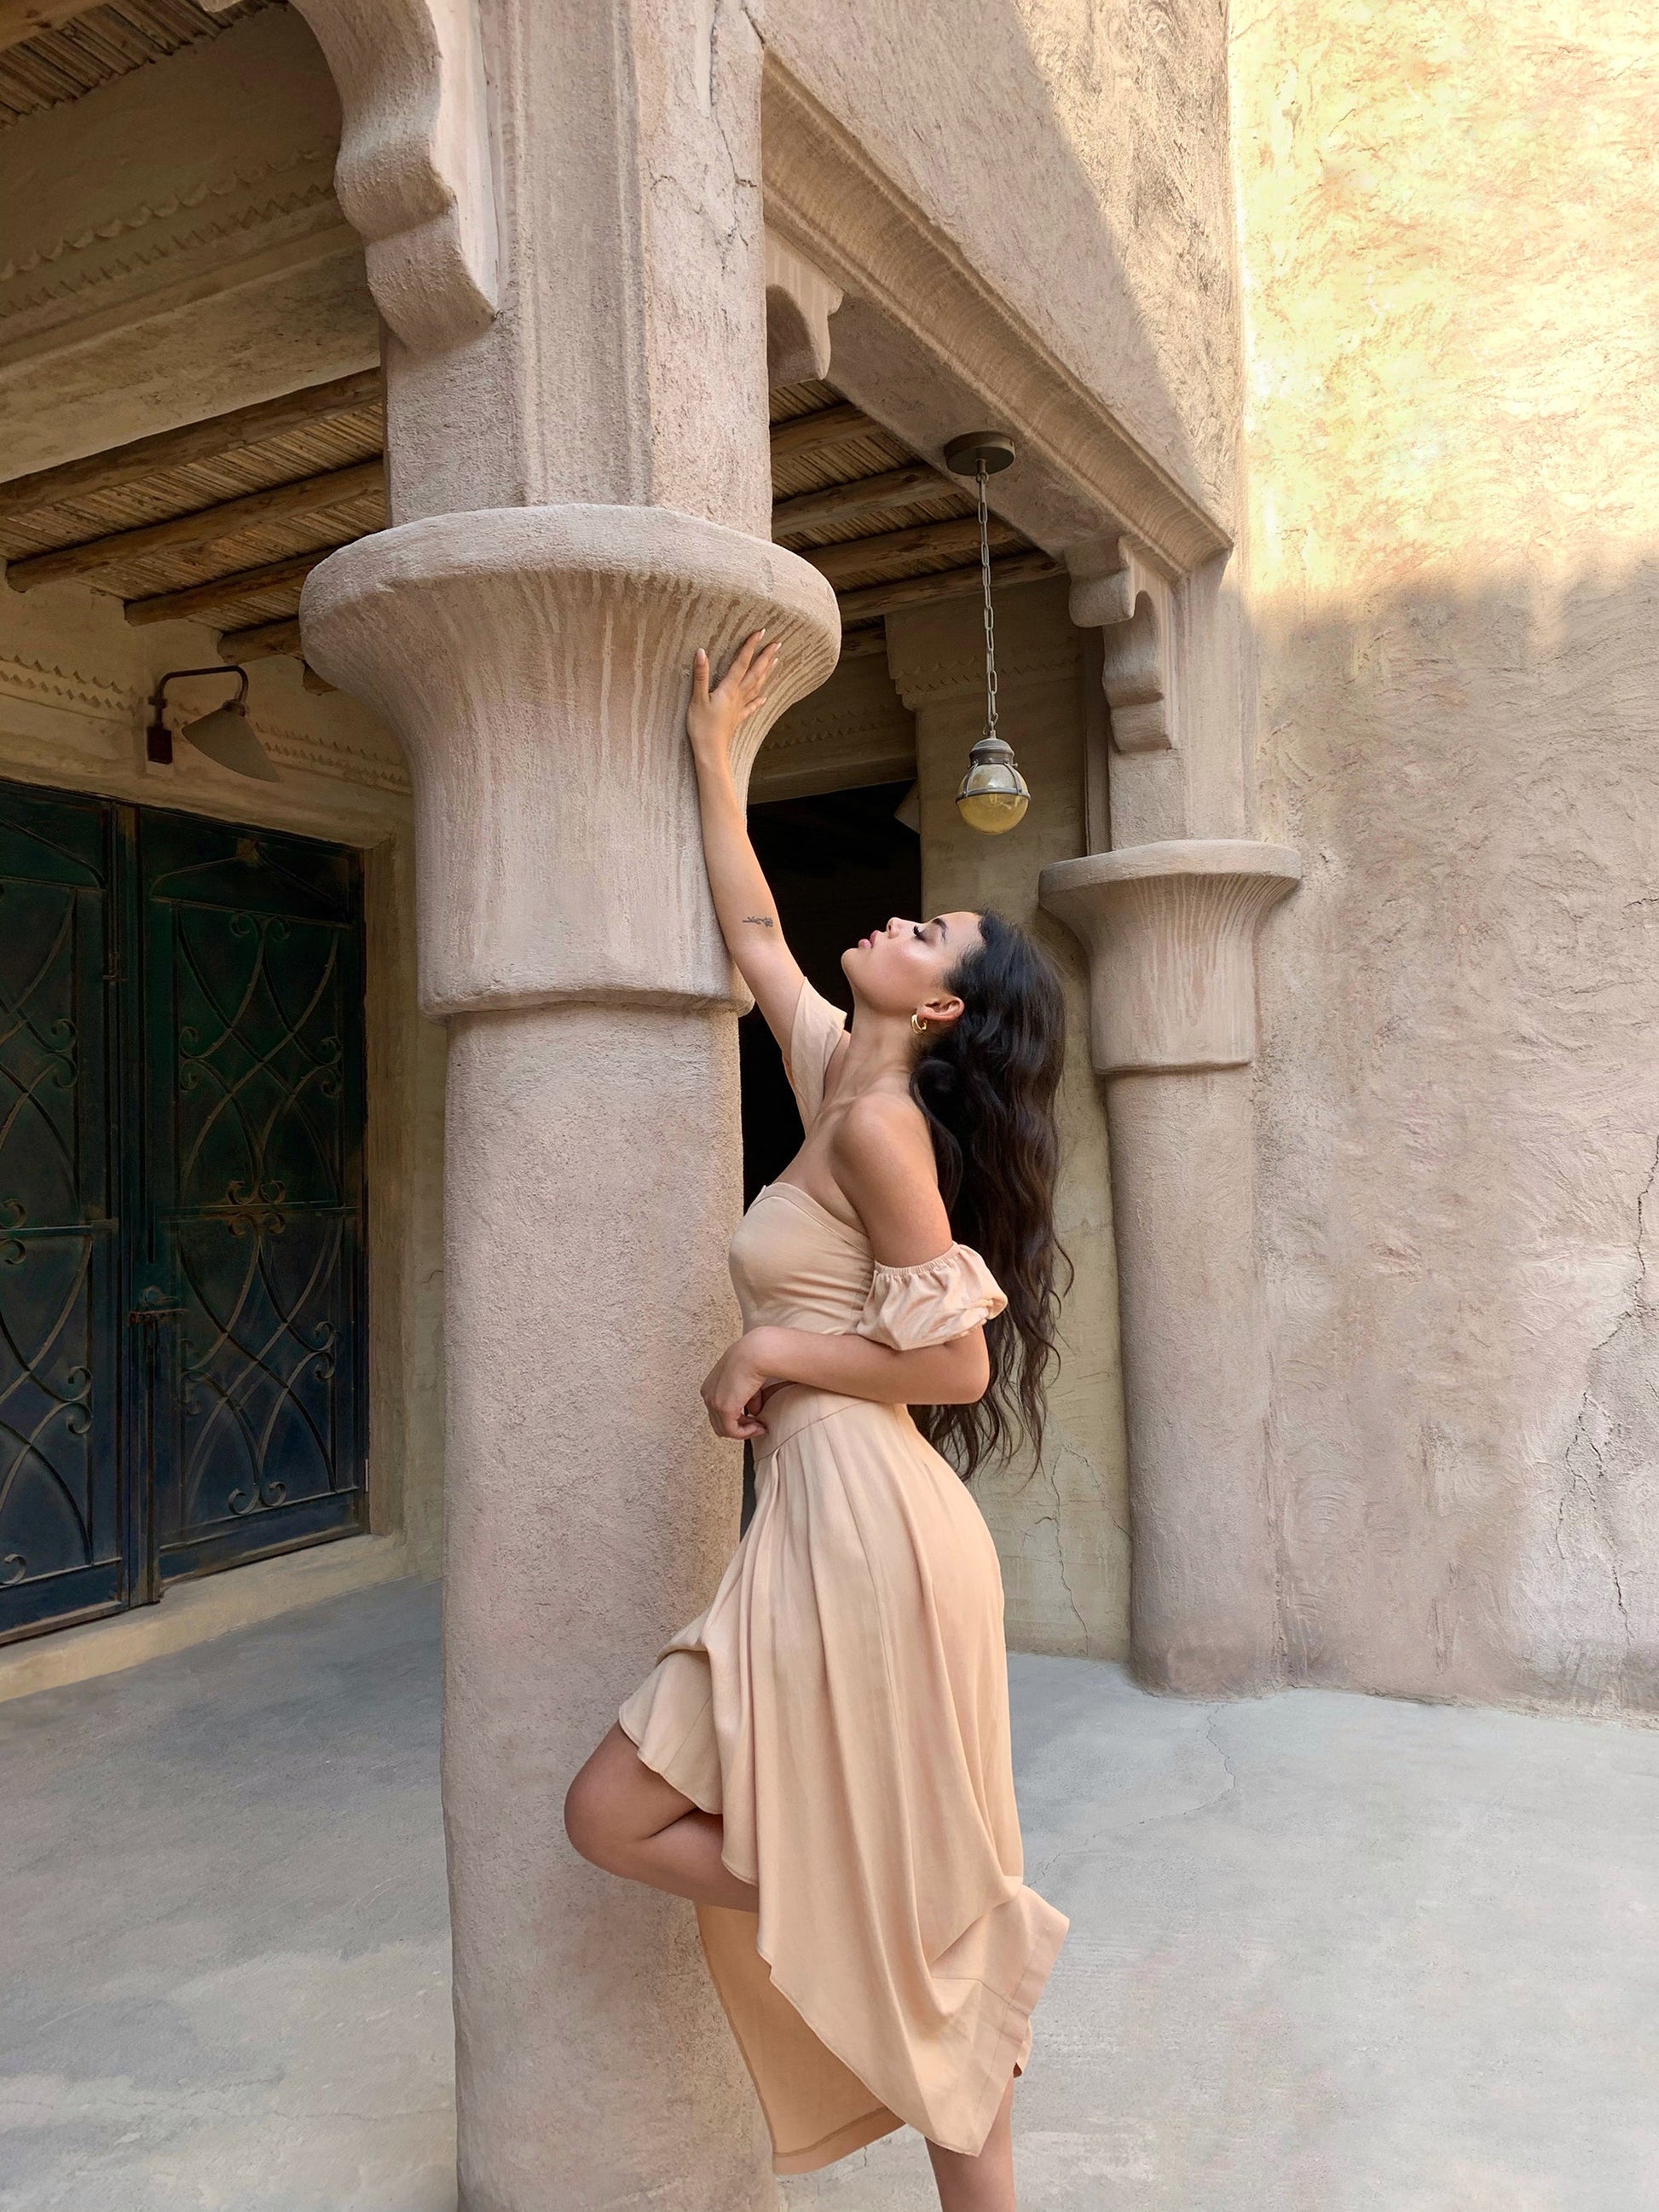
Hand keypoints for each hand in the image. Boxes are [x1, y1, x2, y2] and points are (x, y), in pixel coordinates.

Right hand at [688, 630, 780, 762]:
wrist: (711, 751)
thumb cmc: (702, 726)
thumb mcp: (697, 699)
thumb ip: (701, 675)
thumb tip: (701, 652)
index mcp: (729, 689)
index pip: (742, 663)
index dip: (750, 646)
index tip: (761, 632)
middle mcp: (738, 696)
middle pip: (755, 673)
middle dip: (766, 657)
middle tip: (777, 644)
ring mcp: (740, 707)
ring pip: (757, 686)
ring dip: (766, 673)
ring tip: (776, 661)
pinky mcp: (737, 718)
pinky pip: (751, 706)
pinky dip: (759, 700)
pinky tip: (765, 696)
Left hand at [700, 1330, 777, 1440]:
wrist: (754, 1353)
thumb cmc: (752, 1359)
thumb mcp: (747, 1382)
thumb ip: (748, 1399)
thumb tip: (754, 1412)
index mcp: (710, 1385)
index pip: (717, 1411)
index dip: (736, 1418)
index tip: (753, 1419)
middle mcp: (708, 1394)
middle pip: (719, 1422)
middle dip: (740, 1426)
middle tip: (758, 1425)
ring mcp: (713, 1402)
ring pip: (725, 1429)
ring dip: (744, 1431)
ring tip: (760, 1427)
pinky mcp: (723, 1408)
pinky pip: (732, 1431)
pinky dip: (746, 1433)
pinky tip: (758, 1427)